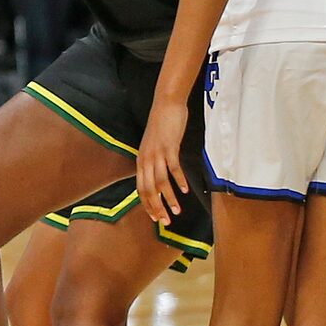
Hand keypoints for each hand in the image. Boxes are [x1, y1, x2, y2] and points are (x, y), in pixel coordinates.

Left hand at [136, 100, 190, 221]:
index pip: (140, 188)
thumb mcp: (154, 147)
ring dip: (168, 198)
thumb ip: (155, 162)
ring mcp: (156, 153)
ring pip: (160, 181)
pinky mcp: (169, 147)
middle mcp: (145, 158)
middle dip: (156, 207)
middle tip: (165, 221)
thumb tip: (159, 179)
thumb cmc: (162, 127)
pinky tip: (185, 190)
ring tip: (177, 210)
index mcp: (141, 160)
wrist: (166, 104)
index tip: (155, 218)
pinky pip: (173, 168)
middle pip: (148, 189)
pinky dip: (179, 181)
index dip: (147, 204)